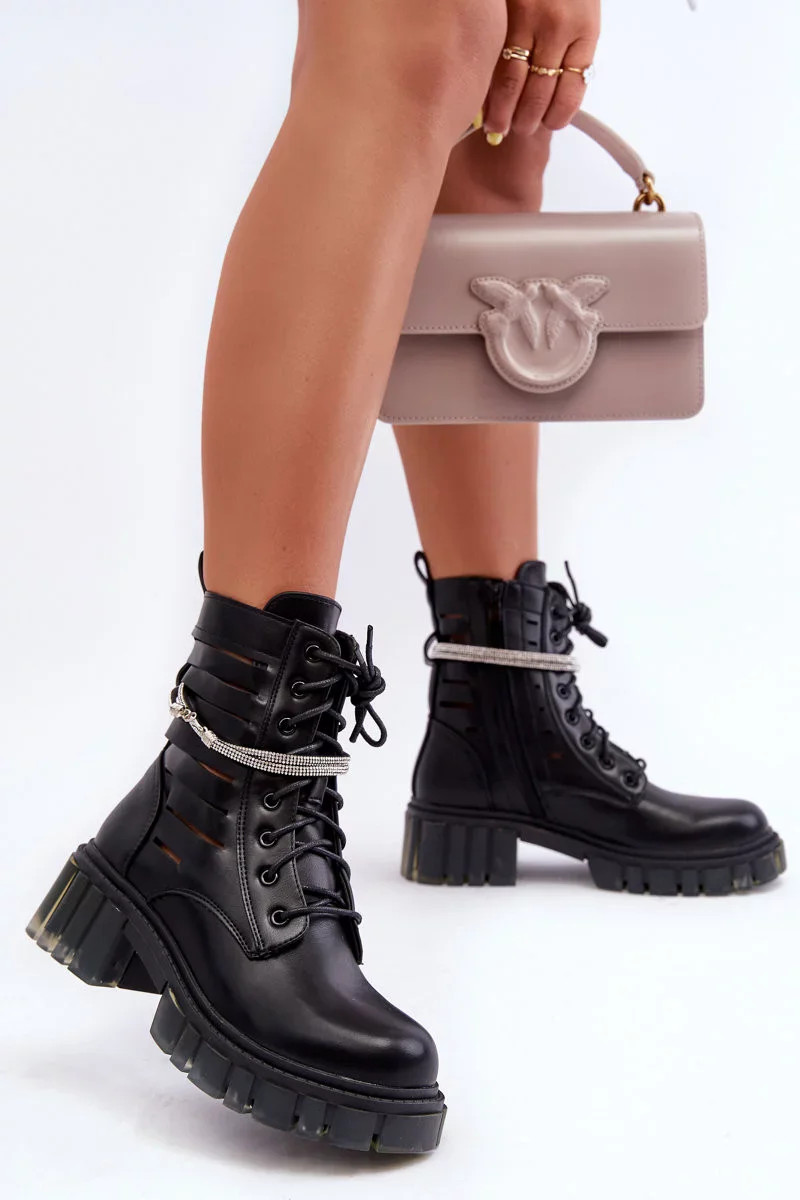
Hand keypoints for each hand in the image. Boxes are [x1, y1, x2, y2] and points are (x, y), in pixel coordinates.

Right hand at [483, 0, 599, 140]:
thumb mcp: (579, 10)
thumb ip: (570, 47)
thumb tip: (552, 94)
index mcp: (584, 30)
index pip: (572, 90)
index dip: (558, 116)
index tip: (548, 125)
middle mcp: (558, 27)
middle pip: (539, 94)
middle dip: (526, 121)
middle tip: (515, 130)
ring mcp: (528, 20)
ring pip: (512, 84)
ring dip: (502, 112)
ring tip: (496, 125)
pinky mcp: (502, 15)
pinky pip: (491, 62)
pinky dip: (486, 87)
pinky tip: (482, 99)